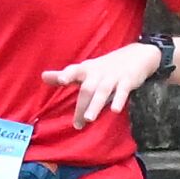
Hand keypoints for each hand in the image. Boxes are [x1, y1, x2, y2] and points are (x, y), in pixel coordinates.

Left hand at [44, 43, 161, 127]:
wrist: (137, 55)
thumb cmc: (105, 67)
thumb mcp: (85, 69)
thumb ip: (65, 76)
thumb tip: (42, 77)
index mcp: (86, 70)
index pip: (74, 71)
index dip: (67, 74)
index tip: (61, 80)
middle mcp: (98, 72)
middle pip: (87, 88)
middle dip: (82, 105)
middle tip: (77, 123)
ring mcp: (113, 76)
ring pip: (103, 91)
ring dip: (96, 105)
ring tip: (89, 119)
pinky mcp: (128, 80)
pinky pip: (122, 91)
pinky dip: (119, 100)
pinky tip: (115, 110)